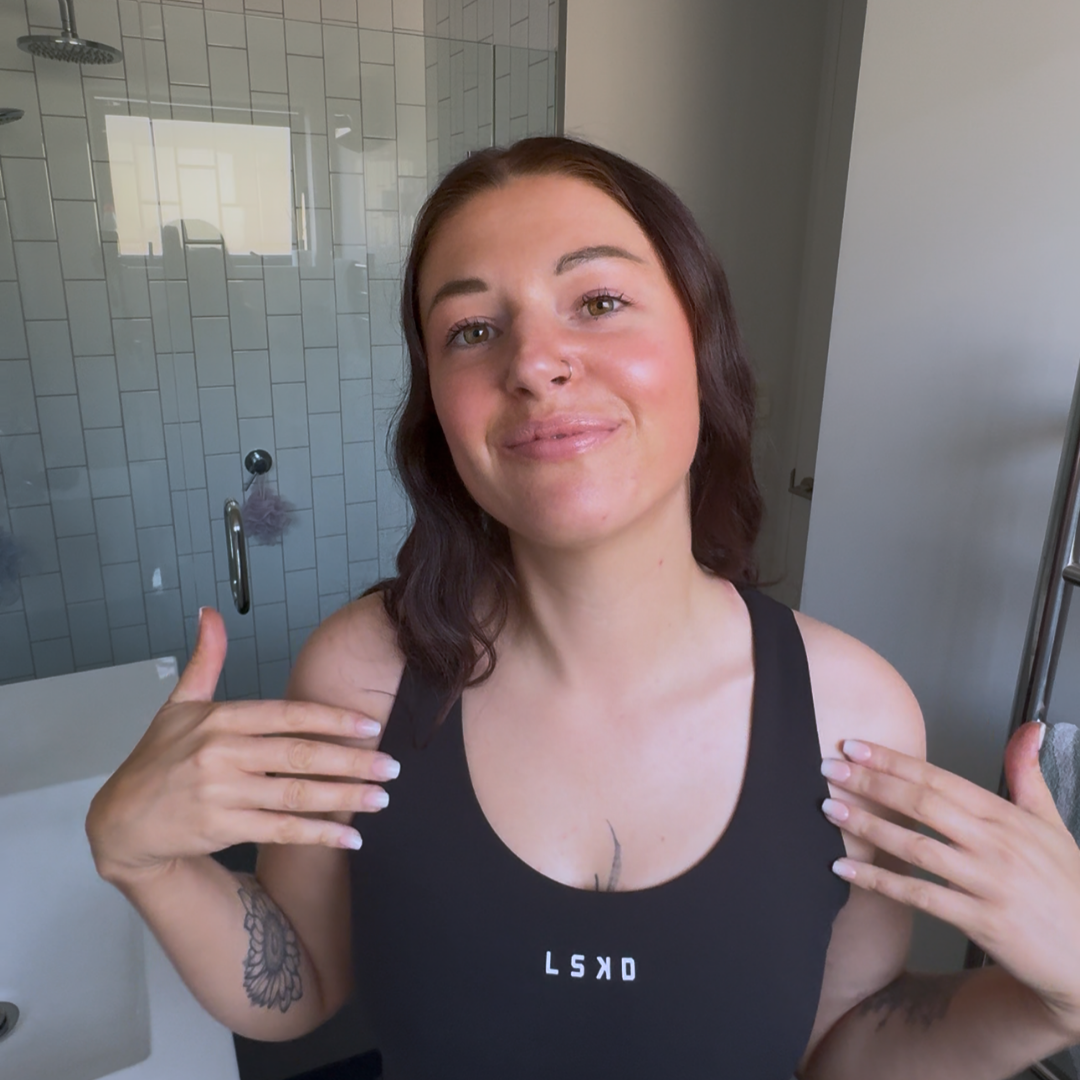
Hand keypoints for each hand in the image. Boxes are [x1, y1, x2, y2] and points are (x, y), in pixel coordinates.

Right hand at [86, 608, 398, 881]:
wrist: (121, 821)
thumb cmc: (157, 759)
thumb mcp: (178, 704)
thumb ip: (206, 659)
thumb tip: (210, 613)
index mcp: (219, 719)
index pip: (288, 715)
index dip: (332, 719)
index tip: (370, 725)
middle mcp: (222, 754)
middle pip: (300, 756)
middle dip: (352, 762)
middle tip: (391, 766)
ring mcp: (223, 794)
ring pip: (296, 795)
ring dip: (345, 799)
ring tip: (382, 798)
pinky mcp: (223, 828)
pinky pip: (281, 830)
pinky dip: (318, 834)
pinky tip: (349, 837)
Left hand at [820, 723, 1079, 1039]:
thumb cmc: (1069, 887)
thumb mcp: (1053, 825)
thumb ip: (1028, 776)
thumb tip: (1028, 729)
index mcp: (1008, 817)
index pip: (940, 779)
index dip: (895, 761)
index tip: (856, 746)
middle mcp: (997, 844)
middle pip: (923, 804)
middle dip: (872, 783)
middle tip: (829, 767)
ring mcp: (989, 883)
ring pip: (917, 846)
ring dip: (868, 826)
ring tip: (830, 809)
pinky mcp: (983, 921)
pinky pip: (920, 896)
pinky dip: (879, 882)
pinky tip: (845, 871)